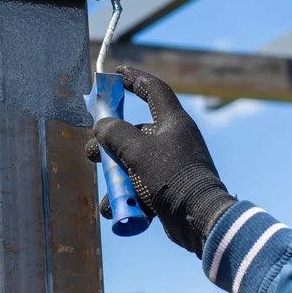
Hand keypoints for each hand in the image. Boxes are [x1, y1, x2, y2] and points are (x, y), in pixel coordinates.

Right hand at [85, 66, 236, 256]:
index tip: (117, 73)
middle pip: (133, 132)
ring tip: (107, 189)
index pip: (153, 90)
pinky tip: (115, 208)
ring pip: (133, 161)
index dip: (134, 79)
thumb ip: (114, 133)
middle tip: (92, 153)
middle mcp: (173, 139)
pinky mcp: (168, 187)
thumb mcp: (136, 150)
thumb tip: (101, 126)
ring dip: (114, 175)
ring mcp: (171, 164)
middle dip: (108, 143)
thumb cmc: (170, 176)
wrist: (199, 219)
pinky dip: (127, 195)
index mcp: (172, 122)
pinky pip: (140, 185)